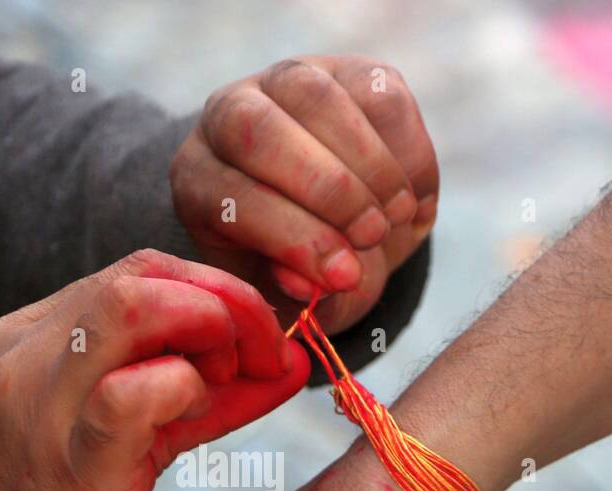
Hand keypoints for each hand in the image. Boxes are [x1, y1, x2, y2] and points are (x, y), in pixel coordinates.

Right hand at [0, 249, 309, 490]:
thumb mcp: (123, 442)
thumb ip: (191, 394)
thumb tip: (285, 361)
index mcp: (26, 341)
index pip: (136, 273)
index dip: (214, 293)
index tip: (259, 343)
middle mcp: (21, 356)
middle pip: (142, 274)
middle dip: (227, 302)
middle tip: (266, 356)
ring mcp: (37, 406)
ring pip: (133, 305)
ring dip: (214, 330)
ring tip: (237, 381)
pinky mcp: (68, 466)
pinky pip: (134, 392)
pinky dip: (189, 387)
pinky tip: (199, 412)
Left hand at [172, 55, 437, 334]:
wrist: (336, 231)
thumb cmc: (298, 270)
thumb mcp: (288, 297)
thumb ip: (295, 293)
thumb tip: (313, 283)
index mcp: (199, 179)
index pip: (231, 193)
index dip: (291, 237)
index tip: (342, 276)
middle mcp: (226, 117)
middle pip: (259, 130)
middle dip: (326, 189)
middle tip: (371, 236)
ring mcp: (285, 84)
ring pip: (317, 99)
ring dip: (369, 166)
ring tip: (395, 218)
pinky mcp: (347, 71)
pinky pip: (378, 95)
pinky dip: (405, 151)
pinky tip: (413, 198)